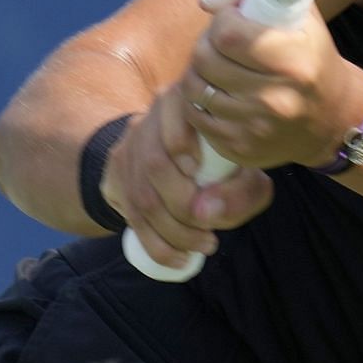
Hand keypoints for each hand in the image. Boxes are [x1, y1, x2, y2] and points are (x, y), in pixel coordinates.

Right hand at [100, 84, 276, 271]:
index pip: (171, 111)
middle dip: (184, 205)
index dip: (181, 140)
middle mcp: (150, 121)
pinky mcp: (118, 178)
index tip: (199, 171)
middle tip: (213, 230)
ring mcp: (130, 150)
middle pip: (155, 164)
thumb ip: (243, 189)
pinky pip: (132, 218)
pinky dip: (158, 245)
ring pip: (143, 196)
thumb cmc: (226, 161)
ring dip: (174, 231)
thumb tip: (206, 212)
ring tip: (205, 245)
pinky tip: (181, 259)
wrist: (180, 157)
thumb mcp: (245, 168)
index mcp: (183, 103)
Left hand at [177, 0, 362, 171]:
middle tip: (220, 44)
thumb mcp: (299, 14)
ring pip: (195, 90)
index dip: (222, 22)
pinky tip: (219, 94)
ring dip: (199, 73)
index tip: (233, 21)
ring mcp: (256, 129)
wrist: (333, 118)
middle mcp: (275, 99)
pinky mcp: (241, 150)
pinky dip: (201, 104)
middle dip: (206, 45)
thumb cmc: (311, 56)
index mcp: (293, 61)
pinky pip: (197, 119)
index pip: (227, 34)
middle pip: (204, 60)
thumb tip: (206, 2)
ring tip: (217, 68)